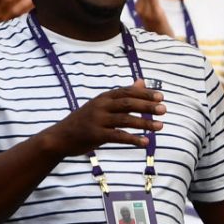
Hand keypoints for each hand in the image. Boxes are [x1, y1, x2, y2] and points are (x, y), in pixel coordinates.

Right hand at [45, 79, 164, 156]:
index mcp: (104, 97)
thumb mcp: (102, 105)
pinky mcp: (95, 135)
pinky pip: (118, 136)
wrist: (59, 138)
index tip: (161, 97)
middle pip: (128, 104)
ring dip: (145, 123)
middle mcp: (101, 106)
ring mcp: (97, 120)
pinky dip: (133, 139)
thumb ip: (123, 95)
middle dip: (147, 106)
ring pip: (125, 120)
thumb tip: (142, 81)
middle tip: (164, 109)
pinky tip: (146, 143)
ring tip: (160, 126)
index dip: (145, 94)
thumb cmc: (84, 121)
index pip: (127, 92)